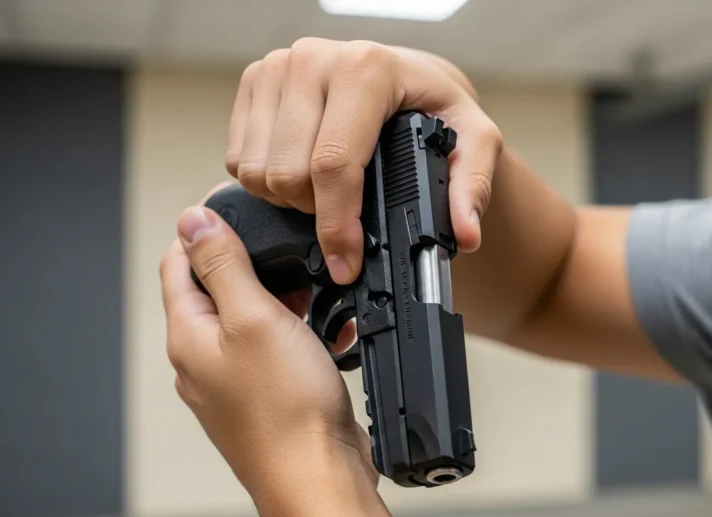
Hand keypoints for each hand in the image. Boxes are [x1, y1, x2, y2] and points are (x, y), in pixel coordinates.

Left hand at [159, 192, 376, 497]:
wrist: (318, 475)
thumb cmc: (286, 409)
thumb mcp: (253, 317)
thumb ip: (223, 265)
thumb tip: (192, 219)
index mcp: (188, 334)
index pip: (178, 262)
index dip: (204, 227)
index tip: (239, 205)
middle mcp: (203, 358)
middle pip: (219, 287)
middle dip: (258, 263)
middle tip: (295, 253)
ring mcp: (234, 379)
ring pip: (254, 318)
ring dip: (287, 299)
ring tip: (321, 296)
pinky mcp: (267, 395)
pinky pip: (280, 349)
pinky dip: (304, 332)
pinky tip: (333, 334)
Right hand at [225, 38, 502, 284]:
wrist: (406, 76)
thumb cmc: (433, 106)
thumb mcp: (472, 142)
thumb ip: (471, 188)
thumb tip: (465, 234)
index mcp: (366, 70)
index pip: (334, 163)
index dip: (337, 224)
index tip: (347, 263)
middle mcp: (314, 59)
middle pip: (288, 173)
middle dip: (316, 212)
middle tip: (346, 213)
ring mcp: (277, 66)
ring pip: (257, 170)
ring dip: (288, 199)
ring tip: (326, 193)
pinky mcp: (254, 79)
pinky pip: (239, 158)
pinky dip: (266, 181)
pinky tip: (301, 173)